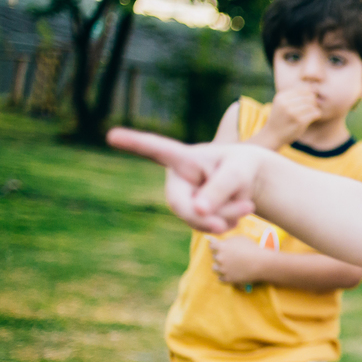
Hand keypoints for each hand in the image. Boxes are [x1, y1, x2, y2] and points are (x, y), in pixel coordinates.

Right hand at [108, 128, 261, 232]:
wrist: (250, 180)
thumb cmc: (242, 167)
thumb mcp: (238, 173)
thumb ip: (220, 188)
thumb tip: (199, 211)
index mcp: (183, 158)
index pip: (156, 150)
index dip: (134, 144)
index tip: (111, 134)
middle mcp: (177, 180)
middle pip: (181, 206)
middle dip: (208, 217)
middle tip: (236, 217)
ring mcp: (184, 199)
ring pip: (199, 220)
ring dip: (227, 218)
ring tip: (247, 205)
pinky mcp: (193, 215)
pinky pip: (208, 227)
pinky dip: (228, 224)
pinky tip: (236, 213)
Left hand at [210, 236, 267, 285]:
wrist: (260, 263)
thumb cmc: (252, 248)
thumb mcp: (240, 238)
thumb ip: (229, 240)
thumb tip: (224, 242)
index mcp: (221, 247)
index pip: (212, 246)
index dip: (216, 246)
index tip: (219, 247)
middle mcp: (220, 258)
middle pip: (214, 257)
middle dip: (220, 256)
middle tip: (227, 257)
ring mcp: (223, 269)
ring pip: (215, 268)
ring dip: (219, 267)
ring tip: (226, 266)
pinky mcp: (228, 279)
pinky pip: (221, 278)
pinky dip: (224, 276)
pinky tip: (228, 274)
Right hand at [261, 86, 320, 145]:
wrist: (272, 135)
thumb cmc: (280, 118)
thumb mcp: (281, 104)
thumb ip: (293, 96)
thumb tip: (312, 88)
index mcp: (281, 97)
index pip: (301, 90)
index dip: (308, 94)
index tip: (308, 101)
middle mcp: (286, 104)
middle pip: (308, 97)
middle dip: (312, 102)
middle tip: (311, 108)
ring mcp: (293, 113)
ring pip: (312, 105)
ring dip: (314, 109)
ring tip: (310, 113)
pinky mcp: (300, 121)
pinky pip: (315, 113)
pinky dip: (316, 115)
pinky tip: (312, 117)